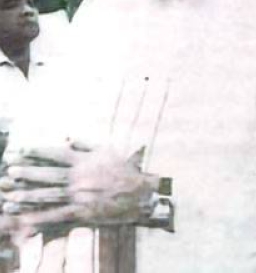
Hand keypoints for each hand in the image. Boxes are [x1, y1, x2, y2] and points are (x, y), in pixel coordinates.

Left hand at [0, 143, 156, 235]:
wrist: (141, 192)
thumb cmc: (125, 169)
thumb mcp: (108, 150)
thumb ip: (86, 144)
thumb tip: (67, 138)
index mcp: (85, 161)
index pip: (56, 154)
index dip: (38, 152)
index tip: (22, 151)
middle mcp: (80, 177)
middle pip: (49, 174)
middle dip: (28, 173)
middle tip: (11, 172)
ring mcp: (81, 195)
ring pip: (50, 194)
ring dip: (30, 196)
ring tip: (12, 196)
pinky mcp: (83, 212)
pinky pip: (59, 214)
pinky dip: (42, 217)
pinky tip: (28, 219)